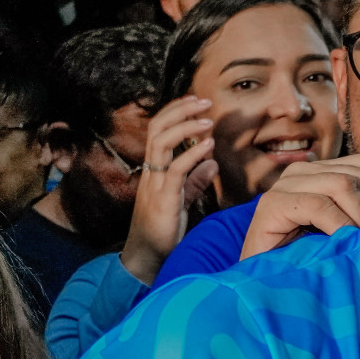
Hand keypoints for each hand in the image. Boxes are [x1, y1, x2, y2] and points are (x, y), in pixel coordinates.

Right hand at [119, 95, 218, 282]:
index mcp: (154, 170)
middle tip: (204, 100)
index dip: (175, 113)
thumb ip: (194, 181)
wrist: (148, 258)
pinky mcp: (163, 198)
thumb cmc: (164, 231)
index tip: (196, 102)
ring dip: (186, 126)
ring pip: (162, 142)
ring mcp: (155, 183)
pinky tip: (209, 147)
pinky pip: (175, 169)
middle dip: (180, 110)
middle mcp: (151, 172)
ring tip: (208, 119)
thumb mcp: (182, 200)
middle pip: (157, 128)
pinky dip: (192, 154)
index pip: (159, 130)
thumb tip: (211, 163)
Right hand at [239, 152, 359, 258]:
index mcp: (325, 171)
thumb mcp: (349, 230)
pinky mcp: (272, 204)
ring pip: (343, 184)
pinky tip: (342, 244)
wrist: (268, 284)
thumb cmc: (313, 260)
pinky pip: (319, 205)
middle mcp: (304, 171)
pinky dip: (339, 226)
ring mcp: (286, 185)